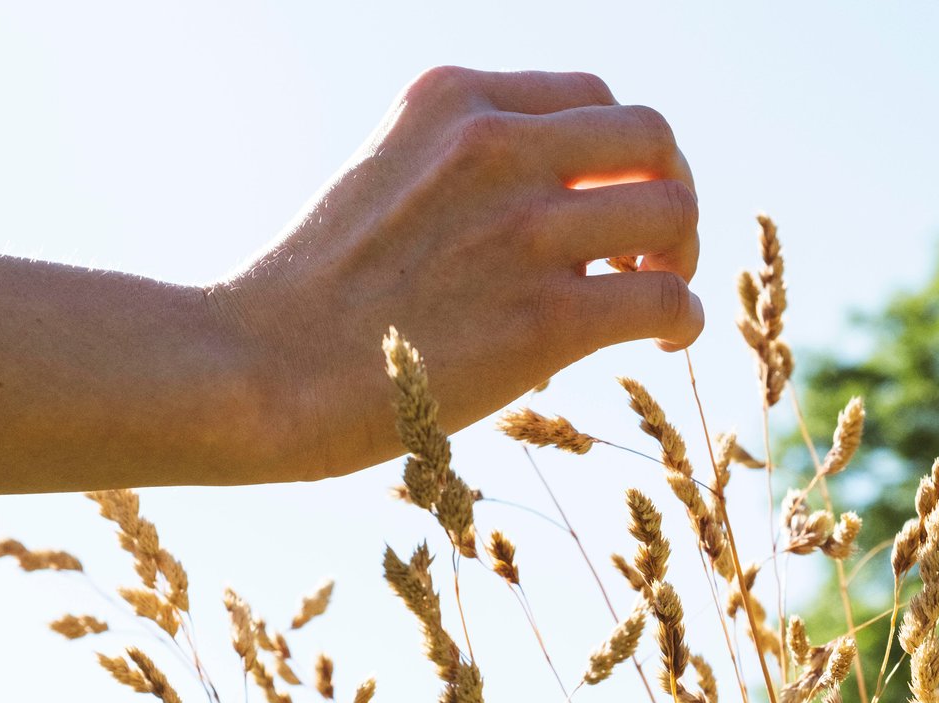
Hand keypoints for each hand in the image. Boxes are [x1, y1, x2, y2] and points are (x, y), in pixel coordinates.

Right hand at [212, 66, 702, 480]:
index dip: (616, 153)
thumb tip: (546, 211)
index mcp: (451, 99)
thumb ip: (458, 168)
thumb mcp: (381, 175)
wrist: (256, 369)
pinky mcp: (546, 315)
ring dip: (680, 254)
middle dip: (665, 187)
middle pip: (649, 137)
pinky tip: (665, 342)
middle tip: (651, 245)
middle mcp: (495, 145)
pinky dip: (682, 319)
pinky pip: (665, 297)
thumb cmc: (307, 298)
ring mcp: (524, 228)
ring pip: (672, 210)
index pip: (587, 97)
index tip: (604, 201)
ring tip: (657, 291)